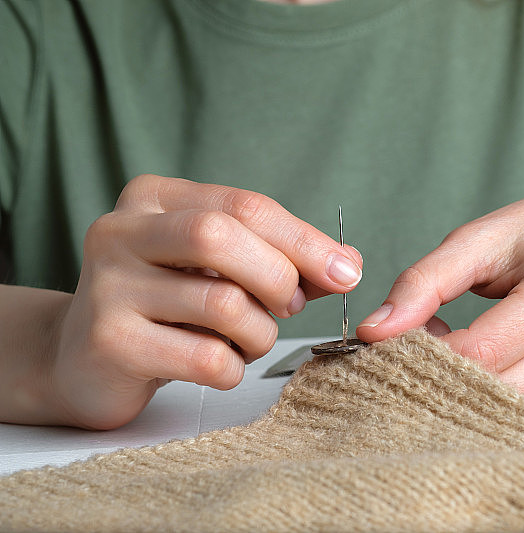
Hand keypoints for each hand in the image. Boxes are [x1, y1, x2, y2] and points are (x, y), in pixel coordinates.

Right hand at [47, 174, 361, 428]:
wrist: (85, 360)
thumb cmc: (168, 307)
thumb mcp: (220, 267)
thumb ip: (279, 258)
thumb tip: (348, 265)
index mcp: (154, 198)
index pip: (245, 206)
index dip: (305, 241)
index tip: (347, 272)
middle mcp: (120, 231)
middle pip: (223, 238)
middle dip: (279, 278)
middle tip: (290, 307)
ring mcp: (107, 286)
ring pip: (222, 304)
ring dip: (259, 333)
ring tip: (248, 340)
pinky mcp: (109, 343)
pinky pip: (207, 358)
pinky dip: (233, 368)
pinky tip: (220, 365)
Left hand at [357, 189, 523, 408]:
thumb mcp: (481, 237)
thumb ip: (425, 281)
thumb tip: (374, 331)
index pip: (482, 350)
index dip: (428, 350)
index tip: (403, 331)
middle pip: (498, 391)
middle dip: (445, 376)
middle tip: (428, 338)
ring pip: (509, 411)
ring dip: (468, 388)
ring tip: (460, 342)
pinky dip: (494, 394)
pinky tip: (489, 360)